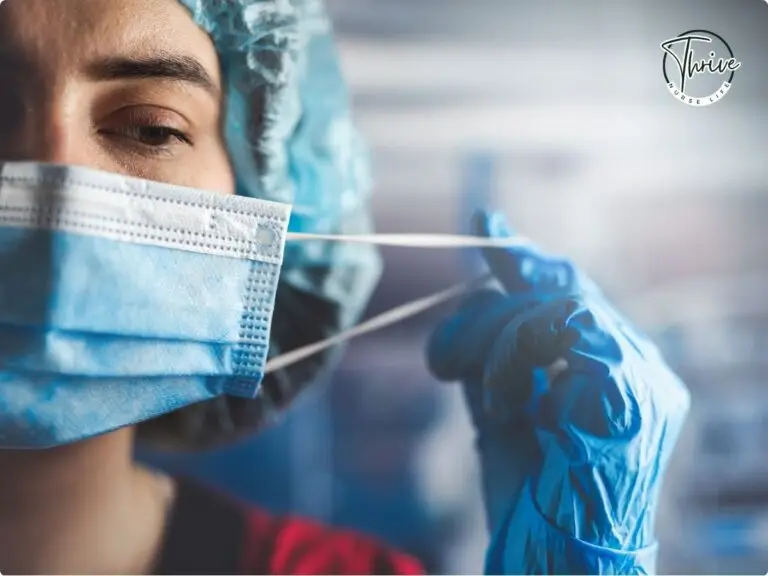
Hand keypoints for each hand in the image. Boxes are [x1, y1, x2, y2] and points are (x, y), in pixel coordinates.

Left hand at [427, 212, 689, 571]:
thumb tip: (474, 296)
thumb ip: (495, 353)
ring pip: (557, 303)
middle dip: (498, 290)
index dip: (528, 258)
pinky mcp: (632, 386)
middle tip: (448, 335)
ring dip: (490, 335)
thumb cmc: (528, 496)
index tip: (488, 224)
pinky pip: (562, 329)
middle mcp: (638, 365)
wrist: (555, 560)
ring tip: (456, 378)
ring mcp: (643, 375)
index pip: (571, 295)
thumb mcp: (501, 408)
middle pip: (565, 289)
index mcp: (610, 371)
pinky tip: (503, 404)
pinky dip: (513, 356)